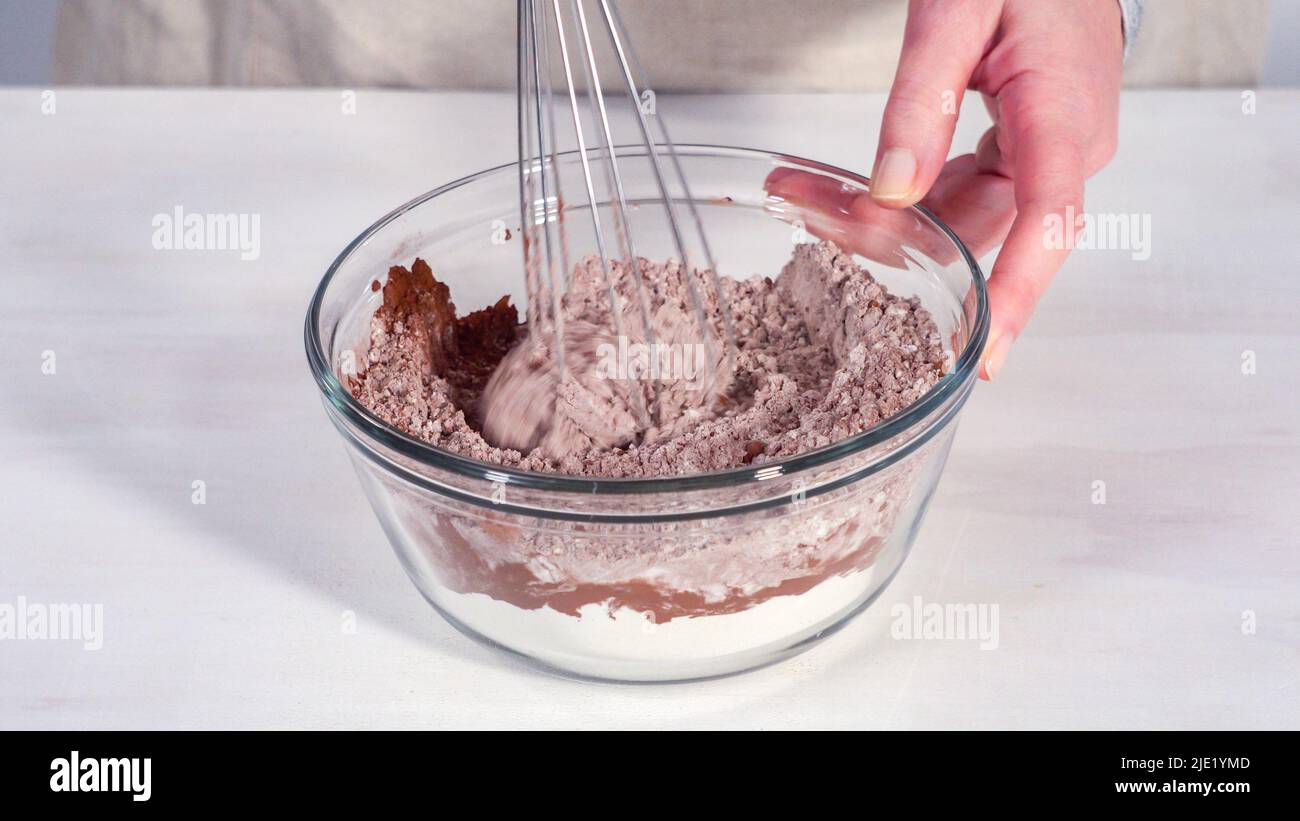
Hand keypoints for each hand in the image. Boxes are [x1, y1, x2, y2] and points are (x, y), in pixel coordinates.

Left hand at [769, 0, 1122, 378]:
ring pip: (961, 215)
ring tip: (806, 197)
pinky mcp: (1023, 150)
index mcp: (1065, 120)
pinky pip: (961, 192)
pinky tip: (849, 188)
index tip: (982, 354)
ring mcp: (1046, 154)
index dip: (1017, 295)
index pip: (1049, 224)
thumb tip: (892, 189)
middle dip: (890, 238)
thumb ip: (923, 98)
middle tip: (808, 215)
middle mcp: (1066, 151)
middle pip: (978, 228)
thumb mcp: (958, 10)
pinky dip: (905, 195)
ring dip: (885, 216)